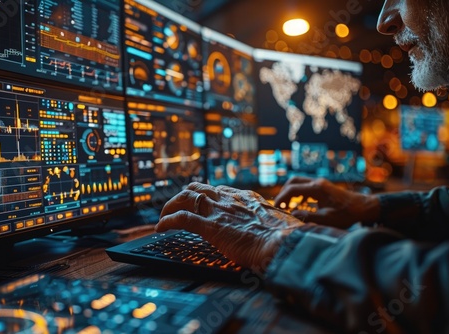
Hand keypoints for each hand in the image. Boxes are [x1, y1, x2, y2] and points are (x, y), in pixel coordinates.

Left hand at [156, 182, 303, 270]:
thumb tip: (284, 229)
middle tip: (178, 206)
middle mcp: (230, 200)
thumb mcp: (281, 223)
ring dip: (171, 205)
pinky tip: (160, 227)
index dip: (208, 196)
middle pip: (199, 188)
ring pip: (186, 197)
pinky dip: (167, 221)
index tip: (203, 203)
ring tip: (163, 216)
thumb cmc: (288, 237)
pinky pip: (181, 218)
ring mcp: (219, 211)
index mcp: (247, 198)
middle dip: (185, 195)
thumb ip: (274, 222)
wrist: (284, 242)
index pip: (220, 190)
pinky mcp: (210, 227)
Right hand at [273, 176, 379, 227]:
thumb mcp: (327, 219)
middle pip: (293, 181)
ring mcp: (320, 183)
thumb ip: (308, 217)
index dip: (281, 198)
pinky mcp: (323, 186)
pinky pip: (306, 186)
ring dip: (291, 192)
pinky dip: (298, 193)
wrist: (363, 207)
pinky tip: (299, 204)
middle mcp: (317, 182)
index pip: (292, 189)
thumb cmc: (347, 214)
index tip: (276, 207)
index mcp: (317, 188)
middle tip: (280, 205)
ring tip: (287, 206)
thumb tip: (292, 214)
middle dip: (284, 192)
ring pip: (299, 182)